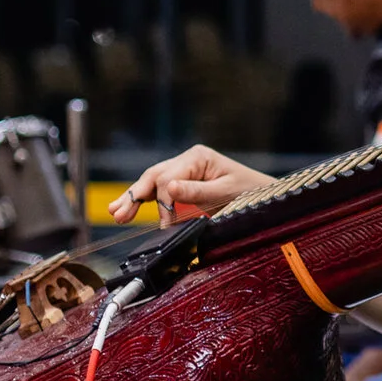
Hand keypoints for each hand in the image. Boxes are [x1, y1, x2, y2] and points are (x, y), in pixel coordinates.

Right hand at [110, 144, 269, 224]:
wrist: (265, 195)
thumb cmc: (250, 191)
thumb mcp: (226, 192)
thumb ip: (197, 192)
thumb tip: (169, 188)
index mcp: (198, 157)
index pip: (169, 177)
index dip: (164, 201)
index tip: (166, 223)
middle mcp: (187, 160)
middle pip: (154, 176)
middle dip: (135, 196)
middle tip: (120, 214)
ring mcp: (183, 171)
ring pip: (151, 182)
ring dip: (133, 198)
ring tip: (116, 213)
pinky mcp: (183, 184)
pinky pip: (159, 191)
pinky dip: (143, 200)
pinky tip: (126, 208)